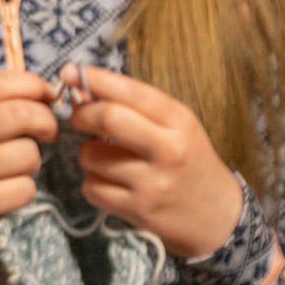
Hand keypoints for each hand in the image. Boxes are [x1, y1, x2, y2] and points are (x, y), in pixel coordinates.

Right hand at [0, 68, 58, 260]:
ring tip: (16, 167)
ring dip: (32, 161)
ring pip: (28, 153)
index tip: (50, 94)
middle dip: (46, 120)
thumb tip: (45, 91)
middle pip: (19, 114)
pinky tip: (7, 191)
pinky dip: (24, 190)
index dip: (32, 84)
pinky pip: (25, 188)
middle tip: (49, 130)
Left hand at [62, 64, 243, 258]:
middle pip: (109, 118)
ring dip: (88, 153)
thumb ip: (134, 107)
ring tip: (105, 157)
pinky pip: (92, 188)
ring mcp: (153, 183)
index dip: (95, 79)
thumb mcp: (175, 125)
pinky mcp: (139, 210)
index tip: (68, 72)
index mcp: (179, 121)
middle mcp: (168, 150)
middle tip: (79, 117)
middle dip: (82, 114)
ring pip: (92, 155)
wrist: (215, 213)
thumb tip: (82, 90)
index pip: (132, 92)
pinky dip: (93, 182)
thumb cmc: (188, 159)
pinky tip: (110, 182)